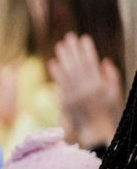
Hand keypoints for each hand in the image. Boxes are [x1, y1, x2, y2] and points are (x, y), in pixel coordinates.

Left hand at [48, 32, 122, 147]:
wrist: (97, 131)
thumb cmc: (108, 113)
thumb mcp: (114, 94)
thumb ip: (111, 77)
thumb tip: (104, 61)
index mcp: (100, 85)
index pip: (92, 63)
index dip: (87, 50)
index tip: (84, 38)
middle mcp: (87, 89)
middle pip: (78, 65)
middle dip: (74, 50)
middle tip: (69, 37)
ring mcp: (75, 95)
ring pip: (68, 73)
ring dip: (64, 58)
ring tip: (60, 45)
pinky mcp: (66, 102)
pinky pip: (60, 85)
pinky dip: (56, 73)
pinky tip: (53, 63)